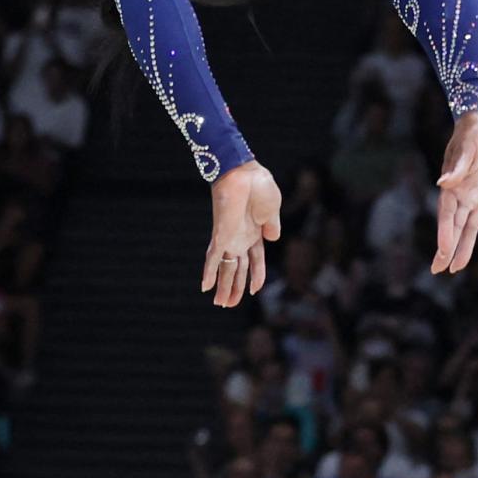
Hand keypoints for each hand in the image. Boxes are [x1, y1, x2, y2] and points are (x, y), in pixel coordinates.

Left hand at [203, 162, 280, 307]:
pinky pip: (213, 257)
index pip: (256, 260)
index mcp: (256, 232)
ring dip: (224, 287)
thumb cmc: (260, 185)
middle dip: (235, 288)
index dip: (256, 276)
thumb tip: (273, 239)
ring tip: (220, 304)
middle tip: (228, 305)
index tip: (255, 291)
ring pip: (226, 268)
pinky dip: (209, 272)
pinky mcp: (220, 234)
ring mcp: (230, 238)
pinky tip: (204, 287)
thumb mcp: (273, 209)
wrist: (244, 172)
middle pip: (238, 269)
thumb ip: (272, 226)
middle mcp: (241, 238)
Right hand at [434, 112, 477, 273]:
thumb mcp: (467, 147)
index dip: (444, 234)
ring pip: (472, 227)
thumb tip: (443, 183)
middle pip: (455, 227)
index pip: (447, 216)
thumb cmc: (473, 131)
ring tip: (458, 268)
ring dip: (466, 246)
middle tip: (439, 270)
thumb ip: (458, 167)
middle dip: (447, 249)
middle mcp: (464, 194)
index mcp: (453, 186)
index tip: (443, 252)